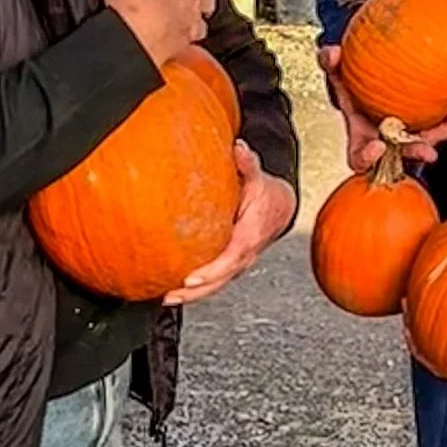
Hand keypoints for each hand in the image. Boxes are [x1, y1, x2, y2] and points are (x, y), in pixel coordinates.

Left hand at [164, 141, 296, 306]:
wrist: (280, 208)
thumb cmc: (266, 196)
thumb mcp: (258, 178)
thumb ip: (247, 164)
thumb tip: (238, 148)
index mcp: (249, 236)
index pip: (230, 258)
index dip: (211, 271)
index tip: (191, 279)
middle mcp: (244, 255)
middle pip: (219, 280)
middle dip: (195, 292)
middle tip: (169, 295)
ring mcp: (238, 264)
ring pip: (216, 285)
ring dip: (192, 295)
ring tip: (166, 297)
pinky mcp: (231, 266)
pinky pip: (214, 280)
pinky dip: (196, 289)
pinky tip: (175, 289)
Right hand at [318, 43, 446, 172]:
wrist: (375, 83)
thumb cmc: (356, 87)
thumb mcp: (340, 75)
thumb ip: (332, 65)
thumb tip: (332, 53)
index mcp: (365, 137)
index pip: (361, 158)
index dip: (367, 158)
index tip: (377, 146)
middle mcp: (390, 141)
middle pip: (404, 154)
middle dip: (417, 152)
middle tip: (427, 150)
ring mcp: (412, 135)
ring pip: (431, 141)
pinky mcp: (431, 126)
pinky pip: (446, 127)